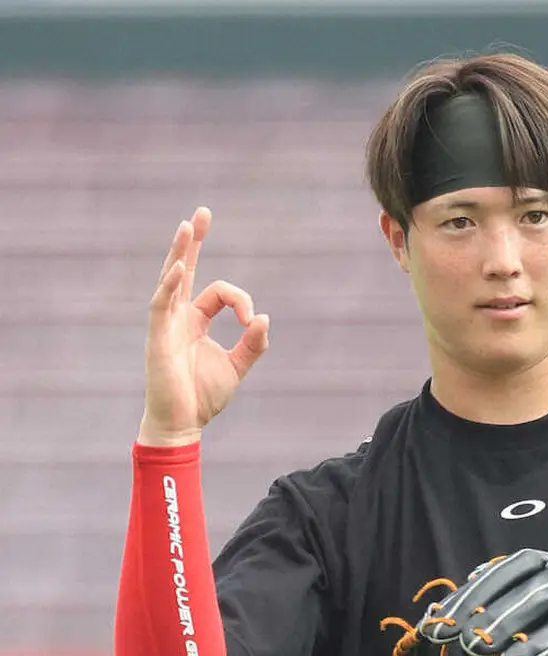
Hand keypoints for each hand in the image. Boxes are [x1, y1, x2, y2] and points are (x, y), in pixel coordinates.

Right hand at [139, 207, 269, 445]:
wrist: (183, 424)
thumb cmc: (204, 396)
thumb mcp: (237, 367)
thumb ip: (253, 344)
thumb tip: (263, 317)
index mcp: (196, 321)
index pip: (218, 293)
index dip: (240, 299)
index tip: (252, 319)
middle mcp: (178, 317)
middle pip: (185, 270)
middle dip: (193, 242)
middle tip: (203, 213)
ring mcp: (165, 325)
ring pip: (170, 280)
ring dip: (180, 253)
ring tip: (188, 226)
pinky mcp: (157, 338)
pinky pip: (160, 305)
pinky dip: (170, 285)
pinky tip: (179, 266)